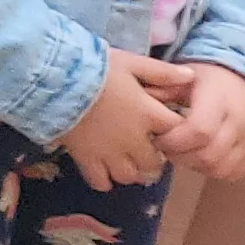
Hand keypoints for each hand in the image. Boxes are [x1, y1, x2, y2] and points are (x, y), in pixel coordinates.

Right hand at [65, 47, 181, 189]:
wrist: (54, 77)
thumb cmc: (94, 67)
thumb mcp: (130, 62)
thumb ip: (161, 72)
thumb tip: (191, 77)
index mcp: (149, 114)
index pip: (177, 131)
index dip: (175, 131)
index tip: (165, 127)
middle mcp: (134, 139)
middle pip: (155, 163)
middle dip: (153, 159)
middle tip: (144, 149)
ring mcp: (109, 152)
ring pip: (130, 176)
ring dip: (131, 172)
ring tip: (125, 162)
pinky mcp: (86, 158)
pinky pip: (101, 182)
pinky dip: (104, 180)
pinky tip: (102, 170)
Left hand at [135, 57, 244, 182]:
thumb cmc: (210, 79)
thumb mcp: (185, 76)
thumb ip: (162, 89)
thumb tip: (136, 100)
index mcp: (219, 100)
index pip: (198, 131)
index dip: (173, 141)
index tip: (156, 138)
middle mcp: (240, 123)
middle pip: (207, 156)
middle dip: (179, 157)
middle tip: (164, 149)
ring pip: (220, 169)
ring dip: (195, 166)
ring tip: (181, 152)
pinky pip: (233, 173)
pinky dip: (213, 171)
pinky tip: (200, 158)